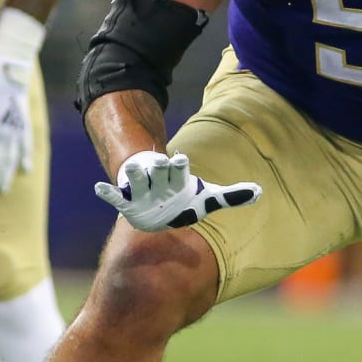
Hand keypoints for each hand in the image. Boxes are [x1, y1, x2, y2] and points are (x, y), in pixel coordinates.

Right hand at [93, 151, 261, 231]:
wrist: (157, 202)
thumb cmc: (183, 198)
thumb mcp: (206, 199)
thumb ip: (231, 197)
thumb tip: (261, 192)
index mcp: (178, 179)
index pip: (179, 167)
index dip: (180, 164)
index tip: (182, 160)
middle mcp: (158, 181)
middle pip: (157, 170)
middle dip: (158, 168)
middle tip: (160, 164)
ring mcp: (141, 190)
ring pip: (135, 178)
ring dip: (134, 175)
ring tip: (132, 170)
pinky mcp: (126, 201)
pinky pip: (114, 196)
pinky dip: (107, 192)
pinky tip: (101, 188)